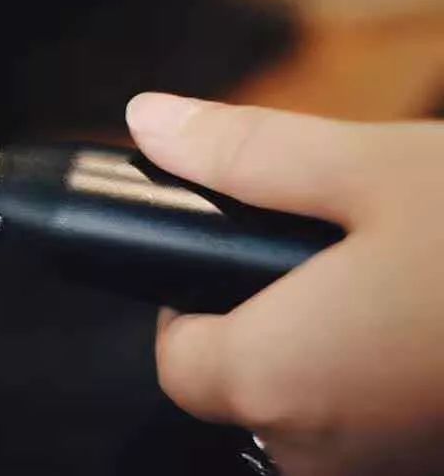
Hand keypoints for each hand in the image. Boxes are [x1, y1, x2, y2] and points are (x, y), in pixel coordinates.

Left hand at [126, 92, 443, 475]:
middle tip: (330, 252)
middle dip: (266, 322)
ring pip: (315, 414)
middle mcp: (326, 454)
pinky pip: (379, 429)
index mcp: (280, 381)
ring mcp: (394, 472)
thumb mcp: (367, 169)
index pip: (177, 362)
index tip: (232, 255)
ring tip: (397, 280)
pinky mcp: (440, 463)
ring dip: (334, 351)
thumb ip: (244, 153)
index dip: (187, 303)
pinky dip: (388, 378)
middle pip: (243, 390)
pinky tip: (431, 320)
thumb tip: (149, 123)